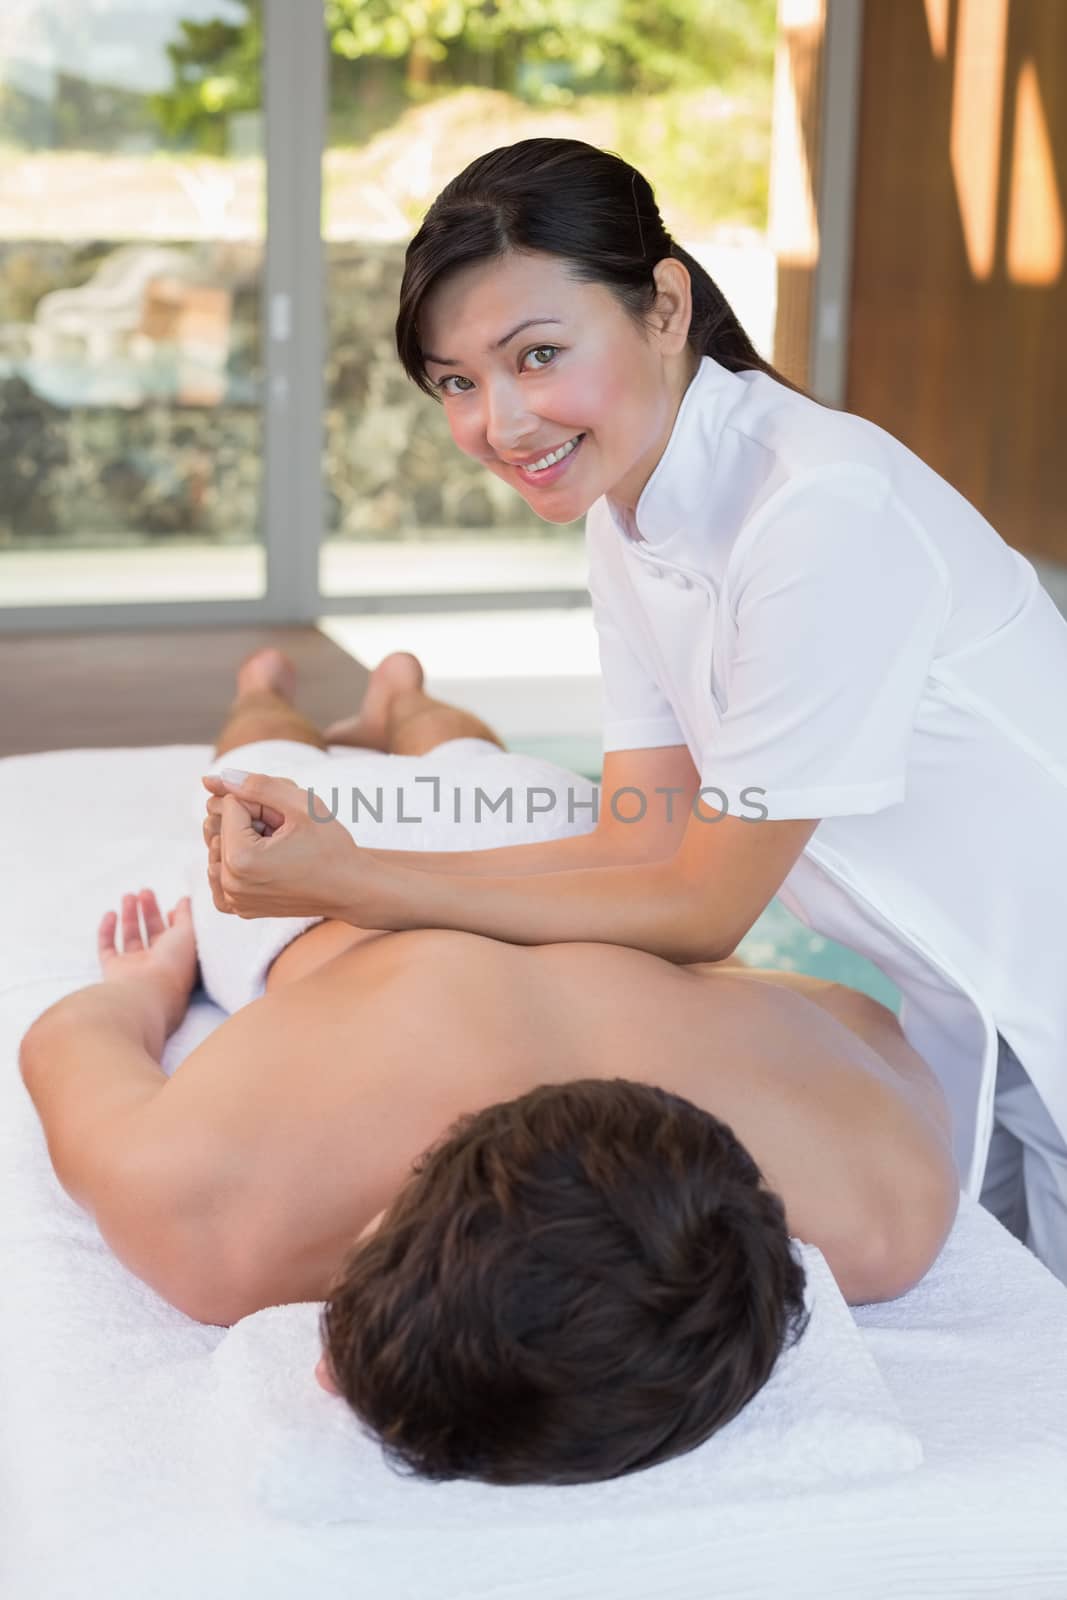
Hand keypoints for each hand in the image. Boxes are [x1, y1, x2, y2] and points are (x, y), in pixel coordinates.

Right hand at [97, 890, 198, 1036]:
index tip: (173, 906)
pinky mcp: (112, 970)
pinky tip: (110, 913)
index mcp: (179, 958)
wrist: (146, 993)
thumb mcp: (189, 933)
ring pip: (130, 937)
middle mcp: (156, 964)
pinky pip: (107, 948)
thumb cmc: (174, 965)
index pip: (176, 937)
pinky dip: (107, 930)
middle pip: (152, 933)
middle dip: (149, 911)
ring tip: (129, 895)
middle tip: (145, 891)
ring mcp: (133, 968)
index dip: (174, 920)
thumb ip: (187, 915)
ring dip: (129, 916)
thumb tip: (187, 899)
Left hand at [200, 770, 364, 920]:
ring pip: (219, 846)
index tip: (286, 821)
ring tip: (277, 850)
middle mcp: (230, 884)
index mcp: (241, 859)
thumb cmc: (332, 847)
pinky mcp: (239, 908)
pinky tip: (258, 861)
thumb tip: (209, 780)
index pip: (230, 805)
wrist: (351, 889)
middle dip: (249, 820)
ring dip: (243, 839)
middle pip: (221, 825)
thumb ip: (256, 784)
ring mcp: (234, 900)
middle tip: (283, 835)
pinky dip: (234, 861)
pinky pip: (219, 873)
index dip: (261, 803)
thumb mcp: (302, 805)